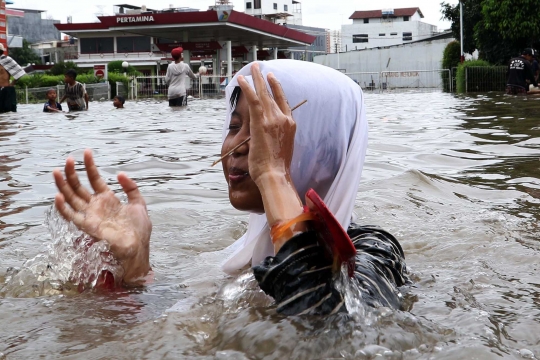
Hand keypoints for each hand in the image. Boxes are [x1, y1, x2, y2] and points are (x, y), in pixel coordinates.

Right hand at [53, 149, 151, 285]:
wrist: (138, 248)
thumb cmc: (139, 230)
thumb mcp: (139, 204)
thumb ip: (131, 188)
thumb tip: (119, 173)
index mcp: (107, 199)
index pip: (95, 178)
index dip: (90, 166)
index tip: (87, 152)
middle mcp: (95, 206)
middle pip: (79, 186)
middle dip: (73, 173)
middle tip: (68, 159)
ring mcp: (90, 215)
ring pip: (71, 198)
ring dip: (63, 185)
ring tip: (57, 171)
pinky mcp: (87, 227)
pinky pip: (71, 216)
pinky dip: (63, 208)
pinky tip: (58, 196)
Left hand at [237, 63, 304, 250]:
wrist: (275, 175)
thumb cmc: (276, 169)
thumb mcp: (279, 149)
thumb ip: (274, 138)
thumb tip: (265, 138)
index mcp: (290, 126)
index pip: (283, 103)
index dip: (277, 89)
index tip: (272, 79)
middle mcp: (283, 119)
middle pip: (274, 94)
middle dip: (265, 80)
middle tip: (260, 68)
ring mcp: (273, 120)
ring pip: (263, 94)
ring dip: (256, 79)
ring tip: (251, 67)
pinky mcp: (261, 122)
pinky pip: (253, 100)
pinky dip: (247, 88)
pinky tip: (241, 80)